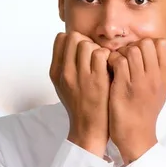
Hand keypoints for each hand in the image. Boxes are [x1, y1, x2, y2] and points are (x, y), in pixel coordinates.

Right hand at [49, 32, 110, 156]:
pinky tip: (110, 67)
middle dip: (87, 42)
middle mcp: (65, 72)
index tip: (82, 51)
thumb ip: (64, 65)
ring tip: (102, 62)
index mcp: (56, 72)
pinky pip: (101, 54)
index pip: (61, 39)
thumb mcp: (63, 86)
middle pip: (74, 37)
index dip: (75, 40)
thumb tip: (70, 44)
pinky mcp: (97, 80)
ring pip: (87, 44)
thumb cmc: (79, 106)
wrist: (88, 129)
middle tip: (94, 56)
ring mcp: (81, 76)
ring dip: (98, 49)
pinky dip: (108, 56)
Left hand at [107, 38, 165, 163]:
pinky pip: (118, 61)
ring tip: (117, 64)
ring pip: (132, 50)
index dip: (148, 43)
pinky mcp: (124, 86)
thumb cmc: (145, 113)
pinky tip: (110, 70)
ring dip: (121, 53)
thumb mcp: (160, 90)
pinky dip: (112, 61)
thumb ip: (157, 71)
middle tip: (126, 57)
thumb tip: (152, 52)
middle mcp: (155, 77)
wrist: (136, 135)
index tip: (140, 53)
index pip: (162, 44)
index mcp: (165, 76)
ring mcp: (140, 81)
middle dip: (134, 45)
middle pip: (147, 43)